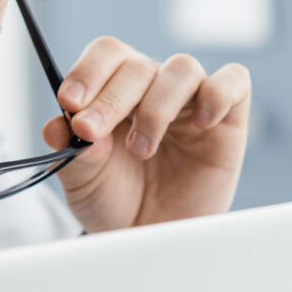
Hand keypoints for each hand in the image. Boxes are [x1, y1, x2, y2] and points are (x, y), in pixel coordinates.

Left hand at [41, 36, 250, 232]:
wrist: (147, 237)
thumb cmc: (114, 200)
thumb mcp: (82, 181)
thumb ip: (71, 153)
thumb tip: (57, 125)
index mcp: (114, 89)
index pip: (106, 55)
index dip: (87, 71)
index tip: (70, 103)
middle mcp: (153, 87)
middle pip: (137, 65)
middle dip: (110, 99)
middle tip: (91, 132)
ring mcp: (191, 101)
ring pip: (182, 68)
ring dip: (156, 106)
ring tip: (140, 149)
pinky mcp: (228, 119)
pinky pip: (234, 82)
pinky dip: (218, 93)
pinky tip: (201, 123)